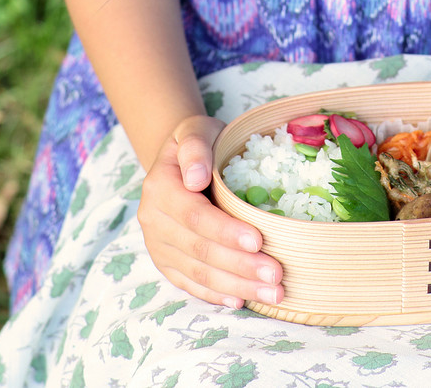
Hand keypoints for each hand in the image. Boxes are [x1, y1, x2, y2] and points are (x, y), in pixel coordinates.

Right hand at [137, 114, 283, 307]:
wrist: (177, 159)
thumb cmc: (197, 142)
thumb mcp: (196, 130)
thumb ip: (195, 149)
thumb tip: (196, 177)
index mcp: (159, 187)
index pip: (194, 215)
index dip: (226, 231)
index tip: (258, 240)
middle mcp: (153, 220)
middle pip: (199, 250)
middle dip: (240, 266)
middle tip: (276, 275)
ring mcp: (157, 245)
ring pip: (197, 273)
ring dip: (236, 286)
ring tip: (272, 293)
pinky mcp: (166, 262)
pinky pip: (190, 283)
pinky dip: (215, 294)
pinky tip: (241, 300)